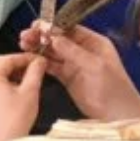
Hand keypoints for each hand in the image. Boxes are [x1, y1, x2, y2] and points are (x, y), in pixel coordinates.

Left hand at [0, 51, 49, 140]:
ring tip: (28, 77)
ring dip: (10, 72)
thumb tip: (39, 61)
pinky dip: (4, 81)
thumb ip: (35, 72)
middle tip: (33, 67)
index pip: (7, 58)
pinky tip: (18, 87)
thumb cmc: (15, 119)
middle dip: (16, 63)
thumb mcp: (30, 91)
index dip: (25, 58)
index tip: (39, 59)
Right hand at [18, 22, 139, 121]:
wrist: (116, 115)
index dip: (53, 27)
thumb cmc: (113, 88)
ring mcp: (75, 65)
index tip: (36, 26)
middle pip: (59, 39)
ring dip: (39, 47)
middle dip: (42, 36)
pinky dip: (41, 62)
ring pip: (53, 52)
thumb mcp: (94, 66)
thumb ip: (73, 51)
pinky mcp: (68, 78)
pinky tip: (30, 58)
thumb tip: (54, 36)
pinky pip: (52, 66)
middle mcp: (84, 51)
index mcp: (95, 43)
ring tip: (23, 44)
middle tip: (25, 35)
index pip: (71, 29)